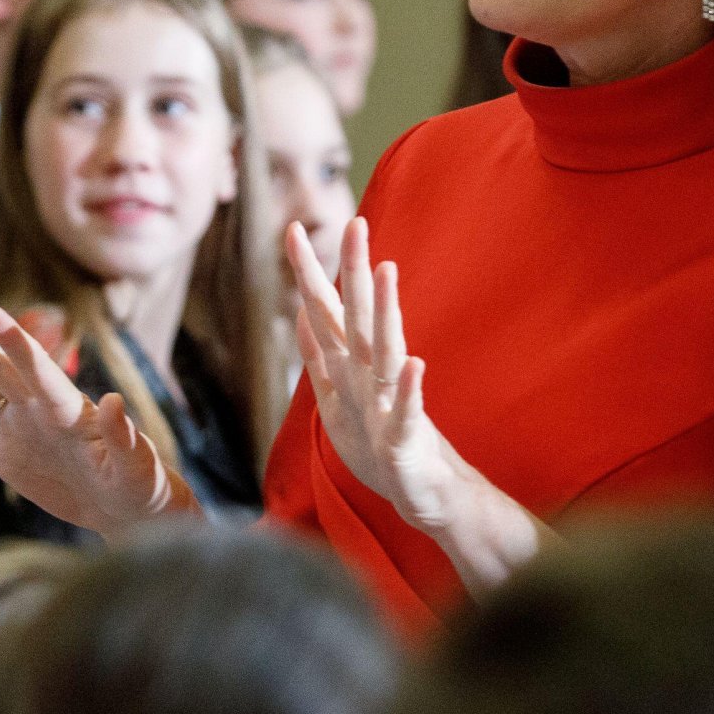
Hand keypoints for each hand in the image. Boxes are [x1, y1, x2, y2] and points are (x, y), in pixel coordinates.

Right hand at [0, 292, 202, 541]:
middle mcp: (40, 408)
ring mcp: (20, 424)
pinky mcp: (5, 449)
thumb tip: (112, 401)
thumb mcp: (137, 466)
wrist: (128, 509)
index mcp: (70, 410)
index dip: (13, 341)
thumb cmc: (141, 486)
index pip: (36, 368)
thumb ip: (123, 436)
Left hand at [288, 217, 456, 530]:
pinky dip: (410, 389)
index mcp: (350, 365)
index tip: (292, 229)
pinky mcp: (405, 437)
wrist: (421, 490)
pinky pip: (406, 412)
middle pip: (356, 315)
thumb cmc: (379, 440)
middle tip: (355, 223)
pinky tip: (416, 364)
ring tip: (387, 270)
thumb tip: (299, 311)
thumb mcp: (335, 396)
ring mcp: (389, 402)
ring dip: (384, 312)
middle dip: (353, 270)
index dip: (308, 272)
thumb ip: (319, 354)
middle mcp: (371, 374)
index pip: (324, 309)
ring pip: (384, 350)